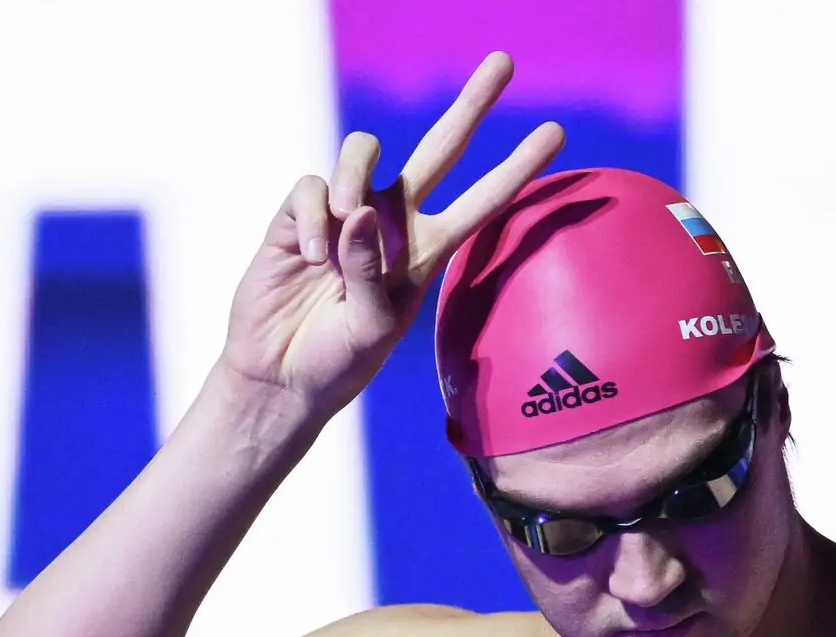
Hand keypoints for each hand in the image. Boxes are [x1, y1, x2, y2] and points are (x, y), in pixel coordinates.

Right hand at [219, 51, 563, 417]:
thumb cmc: (336, 361)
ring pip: (363, 151)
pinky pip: (312, 187)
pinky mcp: (300, 214)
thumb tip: (361, 211)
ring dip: (354, 178)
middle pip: (440, 147)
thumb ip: (373, 273)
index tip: (556, 132)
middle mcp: (391, 220)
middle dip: (472, 104)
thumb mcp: (371, 329)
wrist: (280, 376)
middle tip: (504, 62)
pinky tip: (311, 258)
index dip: (517, 168)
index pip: (482, 201)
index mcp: (426, 250)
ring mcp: (345, 211)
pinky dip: (314, 218)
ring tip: (342, 230)